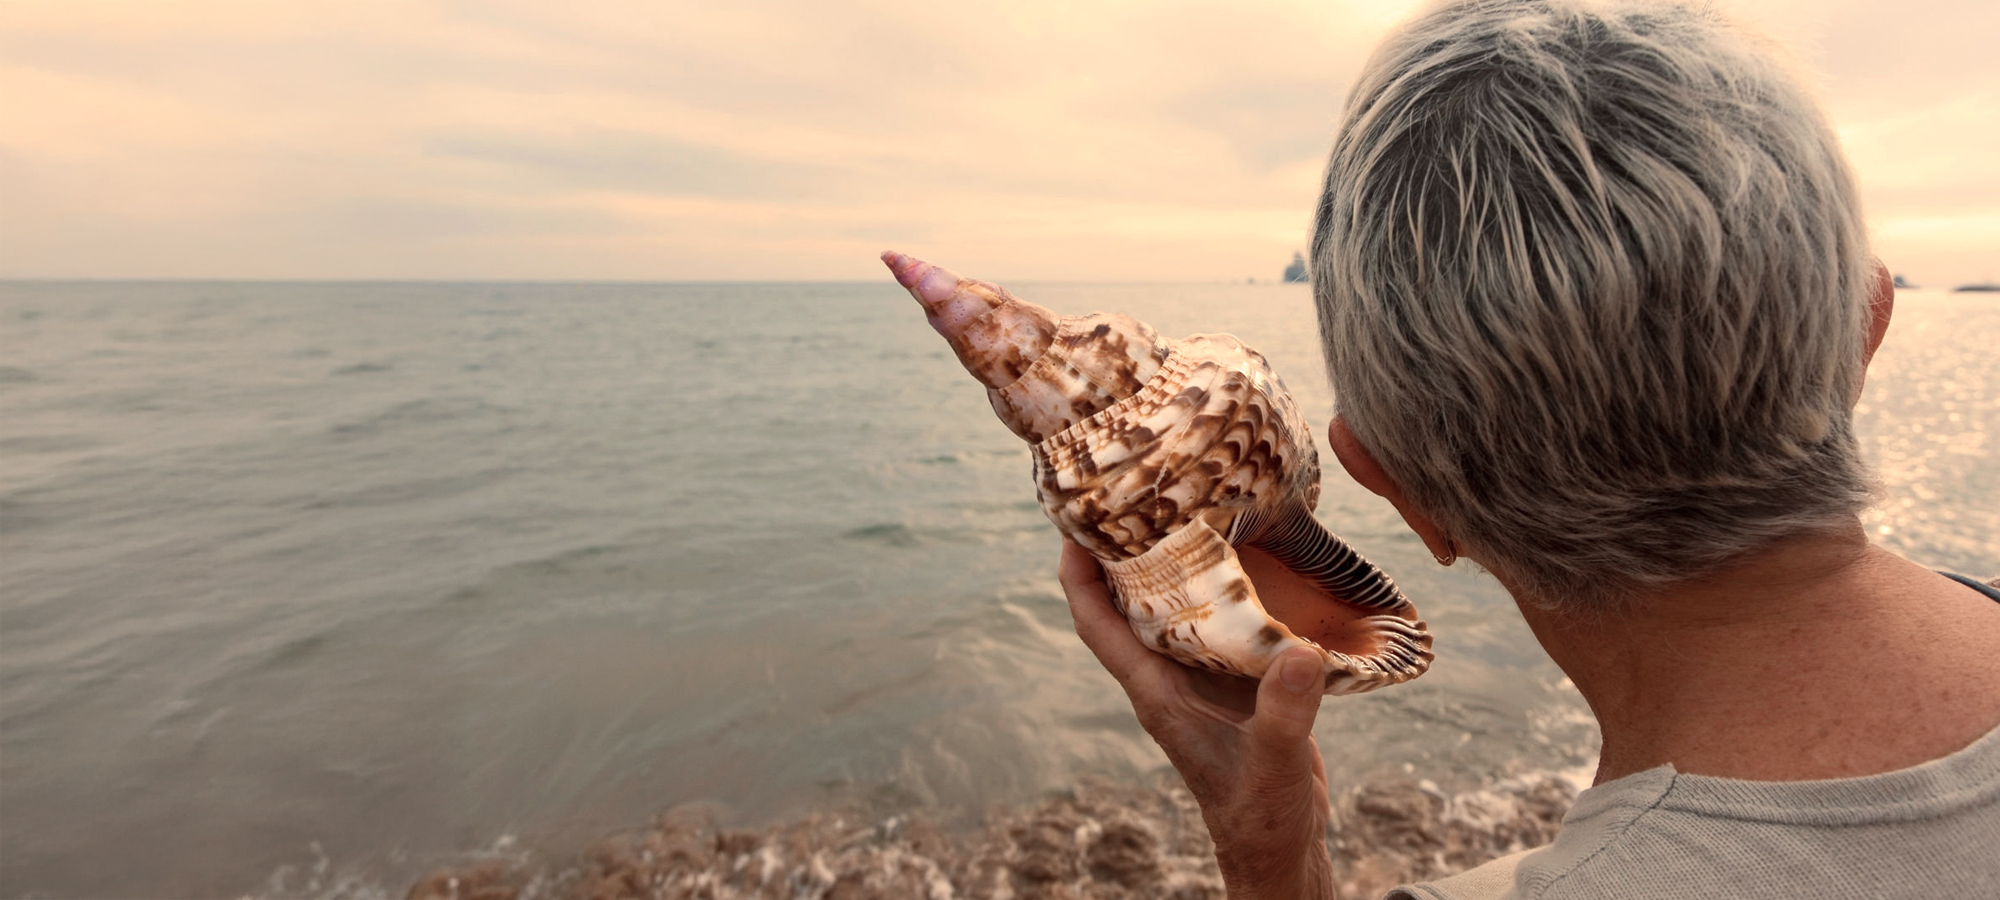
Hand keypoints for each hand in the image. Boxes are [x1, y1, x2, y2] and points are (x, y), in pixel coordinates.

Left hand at [1059, 540, 1336, 899]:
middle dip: (1123, 551)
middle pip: (1129, 603)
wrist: (1283, 850)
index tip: (1072, 522)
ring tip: (1188, 505)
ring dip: (1174, 563)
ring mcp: (1201, 680)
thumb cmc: (1264, 816)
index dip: (1078, 576)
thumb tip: (1299, 653)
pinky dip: (1228, 588)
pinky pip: (1221, 622)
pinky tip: (1255, 558)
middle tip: (1134, 490)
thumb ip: (1285, 714)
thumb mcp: (1276, 764)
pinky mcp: (1237, 683)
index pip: (1098, 626)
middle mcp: (1170, 680)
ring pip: (1174, 608)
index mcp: (1157, 695)